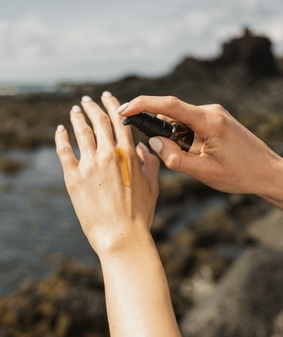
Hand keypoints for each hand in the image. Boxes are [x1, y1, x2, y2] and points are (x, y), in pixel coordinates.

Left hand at [55, 92, 159, 253]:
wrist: (121, 236)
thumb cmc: (139, 214)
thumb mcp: (153, 186)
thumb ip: (150, 162)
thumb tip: (142, 147)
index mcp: (128, 154)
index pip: (119, 121)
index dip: (113, 105)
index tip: (107, 97)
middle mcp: (108, 154)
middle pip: (98, 122)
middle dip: (93, 107)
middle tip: (87, 100)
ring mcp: (89, 165)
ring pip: (81, 132)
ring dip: (77, 117)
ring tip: (74, 110)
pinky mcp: (73, 178)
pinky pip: (64, 151)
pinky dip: (61, 137)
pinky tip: (60, 130)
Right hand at [118, 95, 282, 199]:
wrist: (267, 172)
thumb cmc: (240, 174)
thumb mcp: (204, 172)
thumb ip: (175, 159)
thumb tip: (153, 143)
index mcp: (209, 121)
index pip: (170, 106)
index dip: (144, 104)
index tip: (125, 109)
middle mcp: (210, 112)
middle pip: (172, 113)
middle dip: (158, 128)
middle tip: (156, 150)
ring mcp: (214, 114)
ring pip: (180, 120)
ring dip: (173, 136)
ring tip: (189, 159)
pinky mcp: (215, 120)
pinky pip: (190, 123)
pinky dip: (182, 136)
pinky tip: (192, 154)